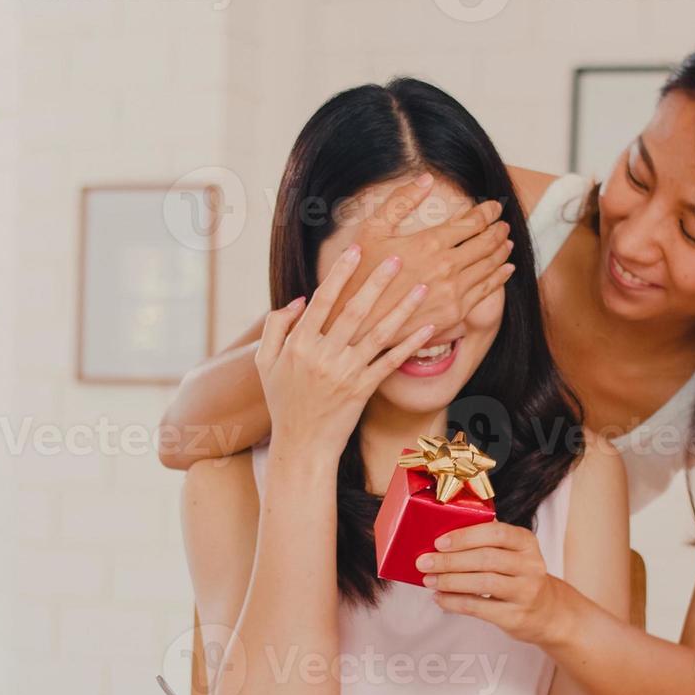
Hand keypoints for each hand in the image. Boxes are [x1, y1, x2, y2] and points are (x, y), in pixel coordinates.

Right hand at [255, 245, 435, 454]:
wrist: (302, 444)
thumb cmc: (283, 401)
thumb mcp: (265, 362)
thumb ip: (276, 326)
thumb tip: (301, 299)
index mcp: (298, 344)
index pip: (323, 300)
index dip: (340, 273)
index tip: (356, 249)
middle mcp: (323, 356)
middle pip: (354, 310)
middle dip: (377, 281)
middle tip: (397, 257)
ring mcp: (345, 373)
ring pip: (378, 333)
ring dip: (402, 308)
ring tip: (422, 286)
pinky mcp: (363, 390)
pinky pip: (390, 362)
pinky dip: (410, 344)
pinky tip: (429, 327)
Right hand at [339, 174, 515, 338]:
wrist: (358, 323)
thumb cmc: (361, 274)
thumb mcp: (372, 230)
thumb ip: (400, 202)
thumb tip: (426, 180)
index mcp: (429, 242)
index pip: (471, 223)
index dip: (487, 212)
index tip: (494, 207)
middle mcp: (447, 266)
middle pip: (486, 243)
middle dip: (498, 230)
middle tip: (503, 225)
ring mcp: (453, 292)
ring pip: (490, 266)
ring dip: (502, 252)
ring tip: (507, 243)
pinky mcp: (455, 313)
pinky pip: (486, 291)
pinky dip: (500, 277)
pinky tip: (505, 269)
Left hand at [418, 521, 569, 645]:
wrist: (546, 612)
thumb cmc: (517, 576)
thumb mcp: (512, 553)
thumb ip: (485, 543)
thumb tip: (440, 542)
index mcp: (526, 542)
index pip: (496, 533)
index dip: (465, 537)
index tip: (439, 542)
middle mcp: (531, 566)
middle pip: (486, 559)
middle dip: (450, 560)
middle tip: (423, 562)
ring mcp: (526, 592)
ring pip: (483, 583)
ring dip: (450, 581)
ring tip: (429, 580)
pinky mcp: (516, 616)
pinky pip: (479, 607)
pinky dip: (454, 602)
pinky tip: (440, 598)